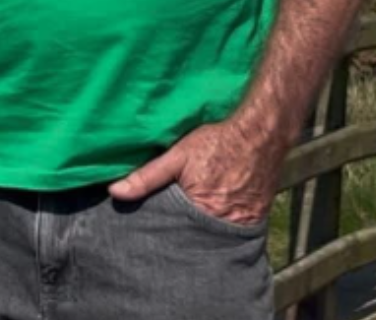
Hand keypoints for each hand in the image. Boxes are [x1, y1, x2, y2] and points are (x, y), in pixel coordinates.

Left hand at [107, 120, 282, 226]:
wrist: (260, 136)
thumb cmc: (216, 143)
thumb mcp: (177, 156)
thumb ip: (147, 176)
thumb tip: (115, 192)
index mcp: (199, 212)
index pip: (172, 233)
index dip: (160, 233)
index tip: (146, 235)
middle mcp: (221, 225)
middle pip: (192, 238)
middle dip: (178, 237)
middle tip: (164, 235)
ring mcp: (240, 226)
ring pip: (211, 237)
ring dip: (199, 233)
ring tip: (186, 226)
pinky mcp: (254, 221)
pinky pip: (231, 232)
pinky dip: (220, 227)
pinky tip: (211, 219)